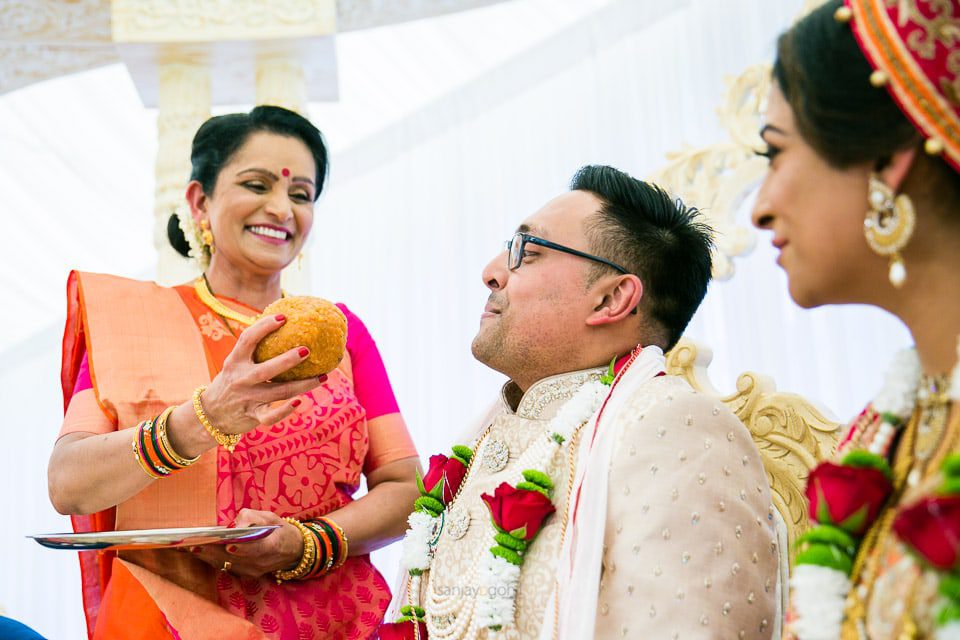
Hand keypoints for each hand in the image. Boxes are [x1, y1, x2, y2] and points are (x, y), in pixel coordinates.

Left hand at [188, 509, 303, 577]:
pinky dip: (211, 559)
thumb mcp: (270, 517)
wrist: (291, 550)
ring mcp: (251, 572)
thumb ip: (252, 518)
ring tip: (187, 547)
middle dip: (212, 551)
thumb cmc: (278, 530)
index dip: (242, 548)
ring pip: (226, 565)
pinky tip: (197, 551)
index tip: (228, 544)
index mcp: (272, 547)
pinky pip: (225, 567)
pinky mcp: (244, 575)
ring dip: (206, 556)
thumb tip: (235, 525)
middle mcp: (260, 564)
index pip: (256, 550)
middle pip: (234, 559)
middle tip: (192, 543)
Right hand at [201, 314, 323, 435]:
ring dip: (303, 385)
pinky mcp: (252, 416)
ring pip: (279, 392)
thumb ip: (253, 350)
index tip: (284, 317)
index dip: (264, 327)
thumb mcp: (235, 364)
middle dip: (288, 360)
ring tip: (323, 377)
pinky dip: (285, 411)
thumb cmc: (232, 382)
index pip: (247, 340)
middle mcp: (241, 379)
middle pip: (267, 369)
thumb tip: (283, 324)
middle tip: (308, 350)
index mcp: (235, 361)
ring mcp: (247, 398)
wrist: (210, 415)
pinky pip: (271, 416)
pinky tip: (299, 402)